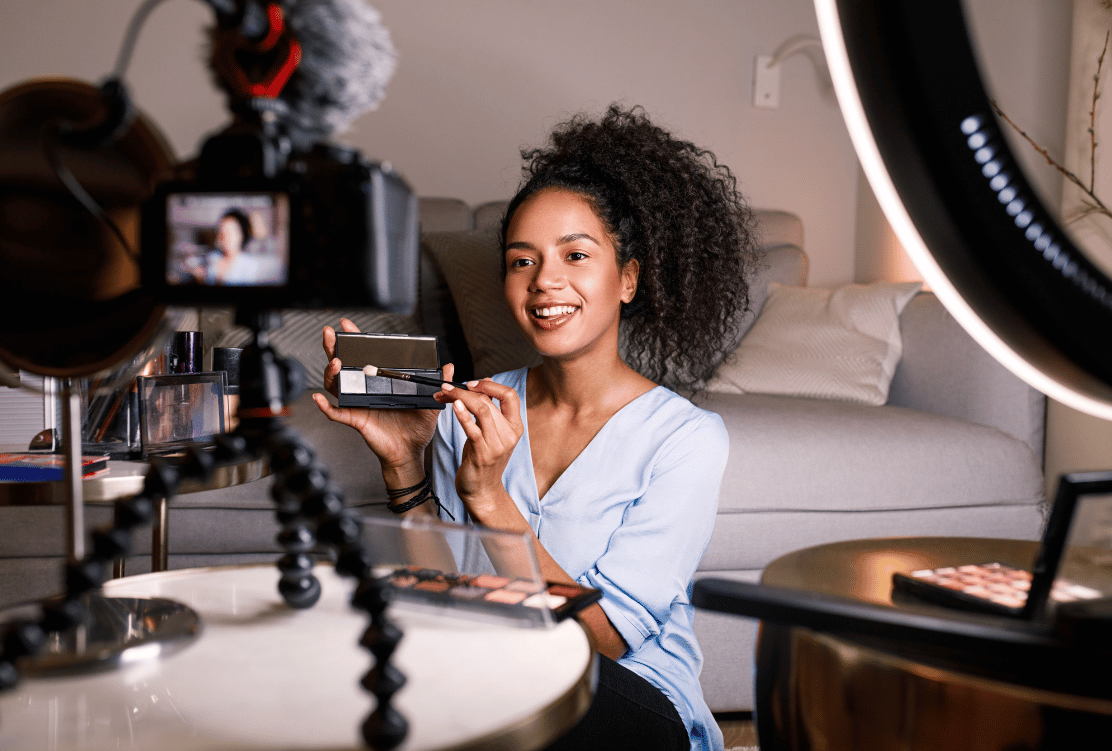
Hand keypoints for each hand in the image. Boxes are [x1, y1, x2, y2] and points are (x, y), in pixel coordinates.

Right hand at [313, 318, 450, 470]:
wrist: (412, 452)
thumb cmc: (417, 429)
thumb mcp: (430, 403)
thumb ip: (438, 383)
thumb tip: (448, 367)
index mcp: (380, 382)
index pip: (365, 356)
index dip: (355, 341)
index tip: (348, 326)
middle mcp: (365, 390)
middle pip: (343, 365)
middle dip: (334, 348)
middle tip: (330, 333)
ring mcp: (358, 404)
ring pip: (336, 385)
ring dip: (331, 373)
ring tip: (335, 362)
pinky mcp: (357, 420)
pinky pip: (337, 413)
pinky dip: (326, 407)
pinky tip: (319, 398)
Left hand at [439, 379, 524, 518]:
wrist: (482, 491)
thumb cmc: (483, 460)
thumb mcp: (491, 432)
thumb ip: (490, 409)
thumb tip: (485, 382)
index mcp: (515, 426)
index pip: (510, 395)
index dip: (490, 385)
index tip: (472, 383)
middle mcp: (509, 434)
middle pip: (490, 401)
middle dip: (465, 390)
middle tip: (447, 387)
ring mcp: (497, 444)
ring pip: (482, 410)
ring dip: (460, 398)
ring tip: (445, 393)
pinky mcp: (482, 453)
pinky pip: (473, 429)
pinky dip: (463, 415)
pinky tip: (453, 406)